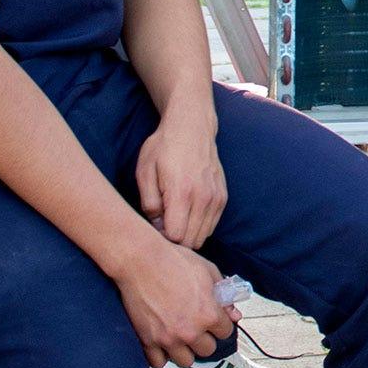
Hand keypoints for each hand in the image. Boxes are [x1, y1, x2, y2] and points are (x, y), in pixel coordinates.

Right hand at [113, 237, 240, 367]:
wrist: (141, 260)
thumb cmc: (173, 261)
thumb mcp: (208, 271)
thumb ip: (224, 295)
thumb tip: (234, 313)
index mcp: (208, 314)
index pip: (226, 332)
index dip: (221, 324)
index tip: (215, 320)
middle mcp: (190, 331)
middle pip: (208, 349)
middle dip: (205, 338)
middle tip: (198, 327)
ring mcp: (168, 338)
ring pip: (186, 361)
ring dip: (186, 350)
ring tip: (182, 337)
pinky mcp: (148, 340)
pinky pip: (159, 363)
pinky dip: (162, 355)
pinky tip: (164, 343)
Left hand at [136, 110, 226, 248]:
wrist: (191, 126)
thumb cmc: (164, 147)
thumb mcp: (144, 172)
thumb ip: (148, 203)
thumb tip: (157, 226)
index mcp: (182, 192)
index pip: (176, 237)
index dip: (162, 237)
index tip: (155, 225)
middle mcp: (204, 198)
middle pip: (191, 241)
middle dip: (175, 240)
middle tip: (162, 223)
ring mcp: (216, 198)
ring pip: (203, 236)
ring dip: (187, 234)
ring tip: (174, 218)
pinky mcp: (222, 197)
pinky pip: (211, 225)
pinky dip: (199, 226)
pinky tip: (187, 212)